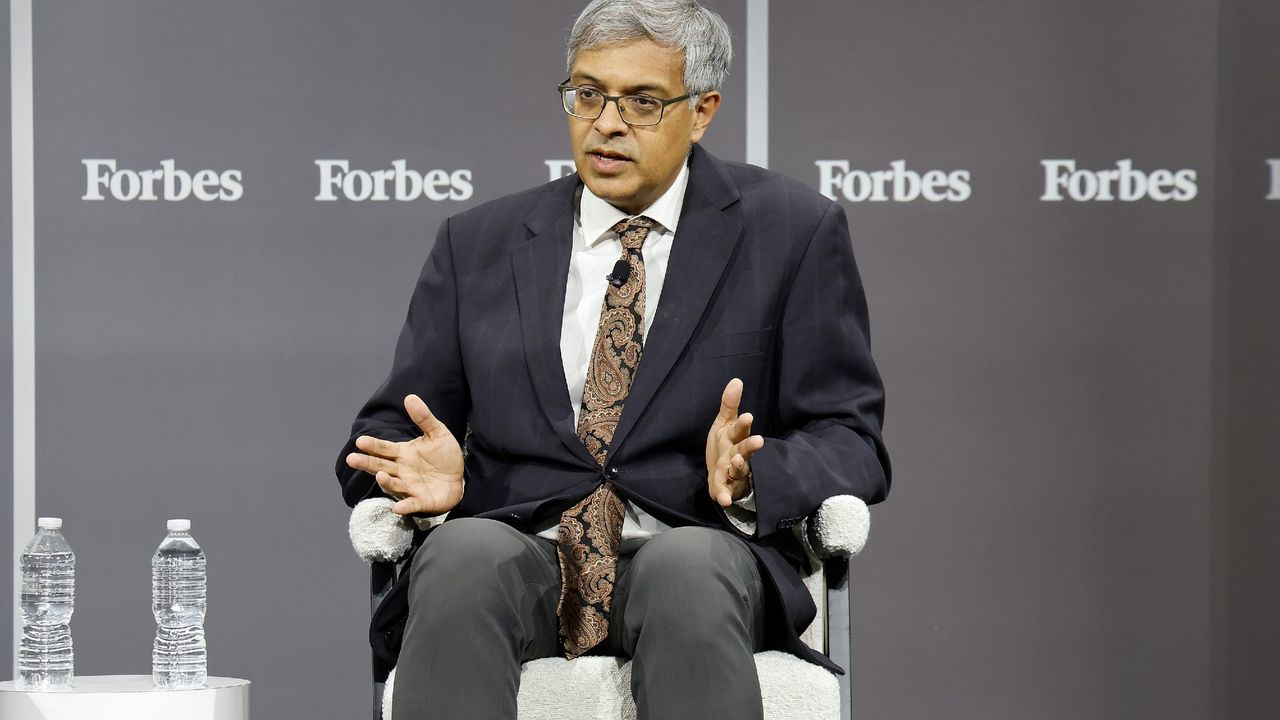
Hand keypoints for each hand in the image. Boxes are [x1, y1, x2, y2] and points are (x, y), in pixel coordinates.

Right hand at [345, 394, 464, 515]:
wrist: (461, 478)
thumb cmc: (444, 456)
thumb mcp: (437, 433)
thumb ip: (423, 418)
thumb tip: (410, 397)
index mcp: (403, 454)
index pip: (384, 448)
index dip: (373, 445)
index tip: (360, 441)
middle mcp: (402, 471)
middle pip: (381, 466)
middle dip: (367, 463)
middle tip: (352, 458)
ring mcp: (410, 487)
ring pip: (393, 485)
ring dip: (386, 482)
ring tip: (380, 475)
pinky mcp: (422, 501)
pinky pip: (411, 504)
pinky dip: (404, 506)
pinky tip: (397, 508)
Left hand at [705, 378, 763, 508]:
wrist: (720, 474)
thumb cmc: (725, 445)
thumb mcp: (724, 424)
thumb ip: (729, 404)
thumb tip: (736, 380)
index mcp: (735, 438)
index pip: (740, 429)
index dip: (743, 424)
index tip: (748, 416)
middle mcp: (737, 455)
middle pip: (744, 450)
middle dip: (750, 446)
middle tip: (758, 441)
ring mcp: (732, 472)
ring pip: (738, 469)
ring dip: (738, 467)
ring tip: (736, 462)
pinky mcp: (725, 487)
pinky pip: (725, 492)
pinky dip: (725, 496)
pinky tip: (723, 500)